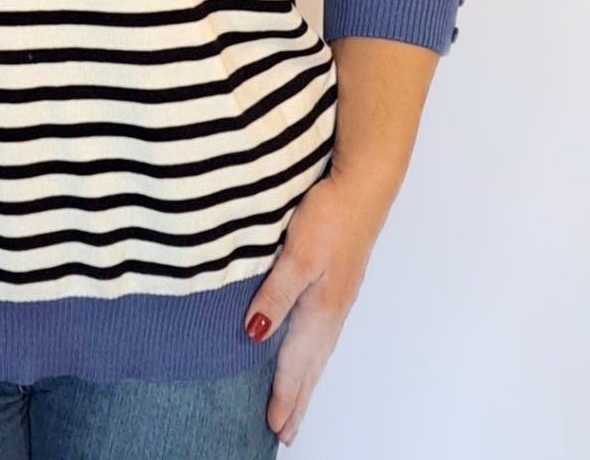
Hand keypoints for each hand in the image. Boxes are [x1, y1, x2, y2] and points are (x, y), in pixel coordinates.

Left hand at [243, 169, 391, 446]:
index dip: (284, 393)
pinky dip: (313, 356)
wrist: (363, 185)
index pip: (296, 361)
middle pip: (312, 365)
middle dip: (297, 398)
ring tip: (295, 404)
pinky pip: (323, 334)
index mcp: (320, 307)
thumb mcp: (297, 252)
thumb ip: (276, 293)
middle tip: (286, 432)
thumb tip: (254, 334)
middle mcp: (332, 309)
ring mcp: (338, 297)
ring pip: (319, 351)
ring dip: (306, 381)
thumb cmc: (330, 215)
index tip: (274, 426)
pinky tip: (308, 355)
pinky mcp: (339, 283)